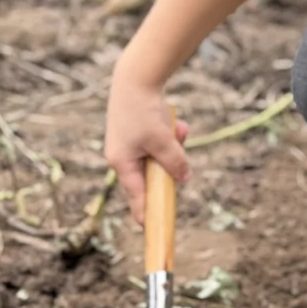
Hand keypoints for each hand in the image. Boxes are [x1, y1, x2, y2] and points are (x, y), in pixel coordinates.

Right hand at [104, 72, 191, 224]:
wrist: (136, 77)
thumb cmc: (143, 111)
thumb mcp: (162, 141)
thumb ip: (174, 162)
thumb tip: (184, 179)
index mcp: (122, 163)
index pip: (137, 197)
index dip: (147, 213)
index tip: (154, 230)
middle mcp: (123, 156)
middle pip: (153, 175)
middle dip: (171, 163)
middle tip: (177, 147)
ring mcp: (130, 144)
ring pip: (161, 156)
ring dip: (174, 146)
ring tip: (178, 130)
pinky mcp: (138, 132)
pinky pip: (161, 142)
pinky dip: (171, 135)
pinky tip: (177, 123)